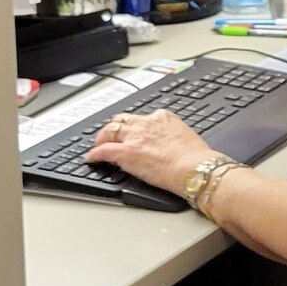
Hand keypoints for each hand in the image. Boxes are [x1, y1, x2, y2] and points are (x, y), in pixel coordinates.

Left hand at [85, 110, 219, 193]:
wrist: (194, 168)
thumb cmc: (196, 157)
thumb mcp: (185, 137)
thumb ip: (171, 136)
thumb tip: (167, 144)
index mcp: (164, 117)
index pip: (141, 118)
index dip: (133, 126)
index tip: (131, 132)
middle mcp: (147, 123)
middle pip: (122, 120)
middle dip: (114, 128)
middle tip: (109, 137)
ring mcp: (135, 137)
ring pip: (109, 132)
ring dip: (102, 139)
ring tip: (98, 146)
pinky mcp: (125, 153)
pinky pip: (103, 151)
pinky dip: (94, 155)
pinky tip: (91, 159)